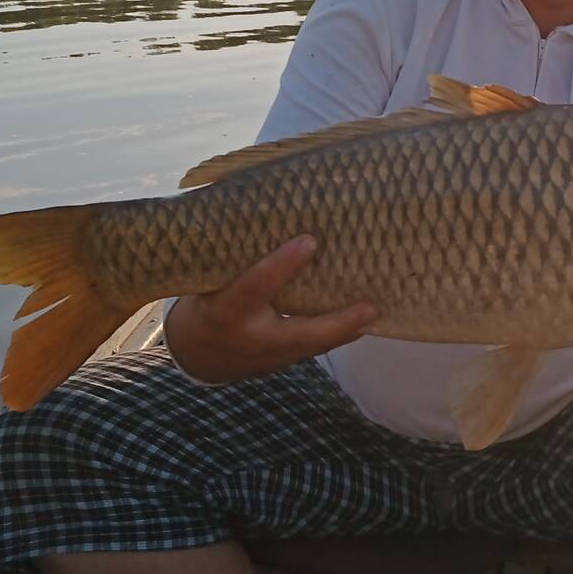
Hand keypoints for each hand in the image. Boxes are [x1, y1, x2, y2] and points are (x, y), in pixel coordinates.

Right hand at [166, 235, 377, 384]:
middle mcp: (250, 338)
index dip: (281, 265)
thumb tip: (273, 210)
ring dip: (346, 330)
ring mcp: (268, 358)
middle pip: (300, 334)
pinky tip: (362, 320)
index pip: (255, 287)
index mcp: (225, 310)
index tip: (309, 241)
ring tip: (377, 311)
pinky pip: (314, 348)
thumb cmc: (207, 301)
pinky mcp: (282, 363)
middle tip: (370, 307)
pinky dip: (338, 334)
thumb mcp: (210, 280)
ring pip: (314, 346)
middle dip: (337, 323)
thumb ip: (239, 258)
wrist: (196, 354)